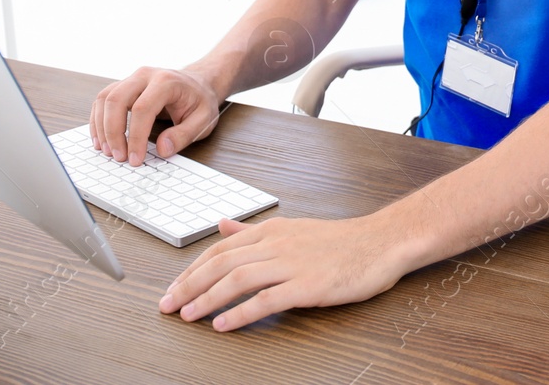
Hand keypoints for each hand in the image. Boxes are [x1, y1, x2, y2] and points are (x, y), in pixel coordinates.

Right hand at [89, 66, 222, 166]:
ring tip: (107, 151)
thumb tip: (162, 150)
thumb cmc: (200, 101)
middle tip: (118, 157)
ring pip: (105, 98)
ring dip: (101, 127)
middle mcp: (145, 75)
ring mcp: (132, 78)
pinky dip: (98, 120)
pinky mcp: (124, 86)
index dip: (135, 137)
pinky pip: (103, 100)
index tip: (135, 159)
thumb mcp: (204, 120)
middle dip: (112, 132)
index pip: (142, 109)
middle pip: (116, 100)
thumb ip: (184, 135)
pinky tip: (101, 140)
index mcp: (166, 81)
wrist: (199, 83)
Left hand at [160, 214, 408, 330]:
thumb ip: (253, 230)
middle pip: (221, 264)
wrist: (381, 244)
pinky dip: (240, 312)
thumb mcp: (292, 229)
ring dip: (207, 299)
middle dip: (189, 286)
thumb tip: (223, 224)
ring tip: (188, 316)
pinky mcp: (307, 285)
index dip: (192, 270)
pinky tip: (223, 325)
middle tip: (168, 306)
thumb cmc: (340, 241)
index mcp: (271, 231)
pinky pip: (266, 299)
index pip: (220, 249)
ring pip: (237, 280)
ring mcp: (292, 264)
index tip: (173, 289)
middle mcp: (276, 244)